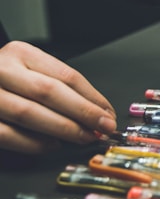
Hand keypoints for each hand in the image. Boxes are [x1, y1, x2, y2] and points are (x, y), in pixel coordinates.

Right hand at [0, 41, 116, 153]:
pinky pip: (7, 134)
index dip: (93, 97)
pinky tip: (53, 145)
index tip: (109, 114)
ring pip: (28, 113)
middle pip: (49, 92)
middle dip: (83, 113)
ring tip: (85, 137)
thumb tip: (98, 112)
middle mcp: (1, 70)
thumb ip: (58, 86)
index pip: (66, 75)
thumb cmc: (8, 79)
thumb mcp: (31, 70)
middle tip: (104, 128)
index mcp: (21, 53)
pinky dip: (32, 143)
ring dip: (63, 129)